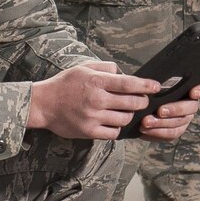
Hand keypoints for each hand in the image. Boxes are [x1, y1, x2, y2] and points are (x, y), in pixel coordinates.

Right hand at [27, 59, 160, 139]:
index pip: (129, 84)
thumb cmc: (65, 84)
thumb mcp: (84, 68)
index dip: (147, 86)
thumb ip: (106, 68)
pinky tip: (114, 121)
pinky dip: (117, 128)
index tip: (156, 87)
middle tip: (142, 100)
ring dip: (129, 115)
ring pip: (125, 119)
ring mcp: (93, 117)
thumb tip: (123, 73)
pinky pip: (113, 133)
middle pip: (132, 103)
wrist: (43, 104)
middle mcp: (96, 100)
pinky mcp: (88, 132)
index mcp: (97, 82)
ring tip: (126, 111)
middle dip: (142, 102)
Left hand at [138, 79, 199, 141]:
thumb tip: (160, 81)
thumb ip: (163, 78)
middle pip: (192, 107)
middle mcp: (192, 103)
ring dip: (162, 123)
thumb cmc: (151, 85)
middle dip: (176, 109)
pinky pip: (171, 134)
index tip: (193, 92)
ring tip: (145, 122)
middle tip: (160, 111)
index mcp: (193, 86)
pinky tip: (144, 130)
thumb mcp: (157, 77)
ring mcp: (185, 118)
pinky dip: (157, 132)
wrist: (140, 100)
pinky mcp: (176, 129)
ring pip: (180, 122)